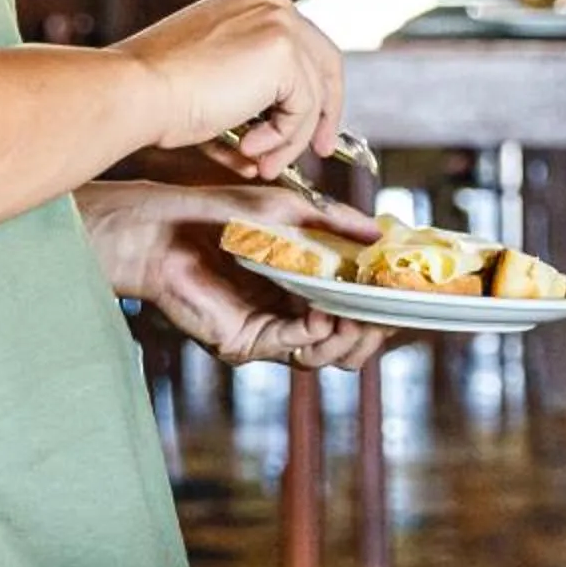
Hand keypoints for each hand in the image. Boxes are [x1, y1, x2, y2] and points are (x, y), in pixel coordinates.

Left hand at [79, 182, 389, 370]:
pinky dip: (316, 333)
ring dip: (349, 336)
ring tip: (359, 313)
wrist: (162, 227)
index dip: (382, 308)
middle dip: (373, 331)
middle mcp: (289, 316)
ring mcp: (268, 332)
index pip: (355, 313)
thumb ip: (336, 223)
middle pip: (348, 344)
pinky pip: (294, 348)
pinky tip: (326, 311)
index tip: (403, 295)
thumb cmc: (219, 213)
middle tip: (387, 312)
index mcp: (304, 289)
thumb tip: (381, 230)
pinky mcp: (245, 342)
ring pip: (327, 356)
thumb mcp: (290, 210)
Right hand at [113, 0, 346, 180]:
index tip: (316, 124)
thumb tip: (280, 142)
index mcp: (254, 2)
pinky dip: (282, 139)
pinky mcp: (285, 53)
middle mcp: (271, 2)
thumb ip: (255, 101)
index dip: (316, 89)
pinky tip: (247, 149)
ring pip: (311, 98)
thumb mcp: (217, 84)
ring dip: (289, 140)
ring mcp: (280, 24)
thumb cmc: (158, 90)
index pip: (305, 46)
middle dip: (324, 113)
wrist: (135, 90)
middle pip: (325, 64)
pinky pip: (303, 111)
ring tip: (259, 163)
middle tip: (321, 151)